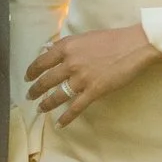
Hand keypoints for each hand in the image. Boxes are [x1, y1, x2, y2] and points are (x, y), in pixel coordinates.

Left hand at [26, 22, 160, 124]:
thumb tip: (47, 49)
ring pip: (58, 95)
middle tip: (29, 96)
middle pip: (46, 80)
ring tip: (40, 108)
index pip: (42, 61)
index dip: (32, 71)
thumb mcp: (84, 37)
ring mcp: (81, 79)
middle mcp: (70, 63)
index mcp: (67, 47)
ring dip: (46, 104)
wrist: (133, 47)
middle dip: (35, 90)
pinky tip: (59, 124)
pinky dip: (66, 118)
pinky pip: (76, 108)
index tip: (28, 77)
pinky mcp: (94, 91)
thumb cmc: (111, 39)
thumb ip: (65, 45)